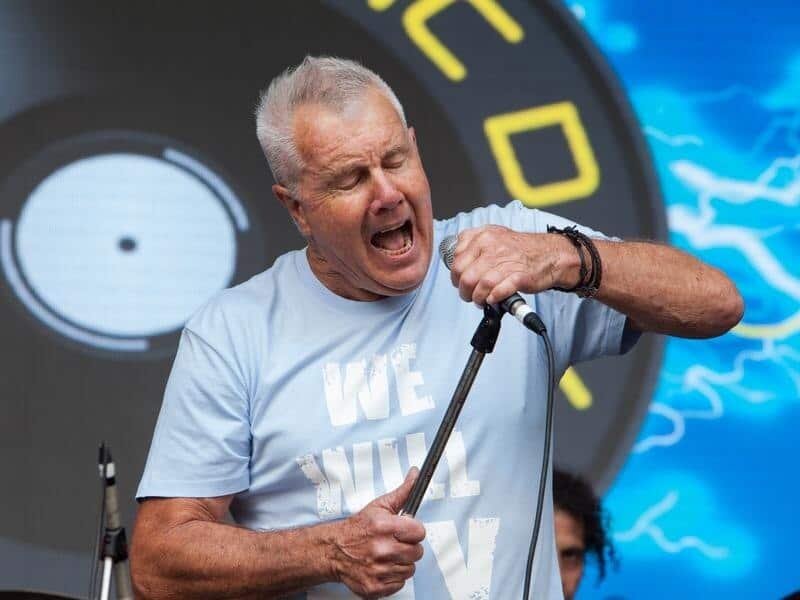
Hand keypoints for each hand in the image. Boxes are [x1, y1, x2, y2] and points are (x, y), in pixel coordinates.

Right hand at [329, 469, 425, 597]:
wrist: (334, 550)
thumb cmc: (358, 528)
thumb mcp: (379, 506)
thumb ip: (403, 492)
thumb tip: (415, 474)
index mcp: (384, 526)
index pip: (419, 532)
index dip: (414, 531)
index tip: (406, 531)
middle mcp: (382, 549)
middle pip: (417, 552)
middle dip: (409, 547)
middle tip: (395, 543)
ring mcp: (378, 569)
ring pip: (410, 569)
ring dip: (401, 563)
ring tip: (388, 555)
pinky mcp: (375, 587)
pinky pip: (399, 584)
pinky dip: (393, 577)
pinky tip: (383, 567)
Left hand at [449, 225, 576, 305]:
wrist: (551, 254)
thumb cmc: (521, 249)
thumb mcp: (493, 235)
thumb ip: (472, 244)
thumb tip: (455, 260)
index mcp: (483, 236)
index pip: (456, 261)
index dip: (456, 276)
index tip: (460, 282)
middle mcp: (492, 246)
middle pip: (465, 276)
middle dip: (464, 291)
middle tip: (469, 295)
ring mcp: (507, 261)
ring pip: (480, 285)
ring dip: (477, 298)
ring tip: (481, 300)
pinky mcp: (520, 276)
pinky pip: (498, 291)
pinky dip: (492, 298)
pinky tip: (493, 299)